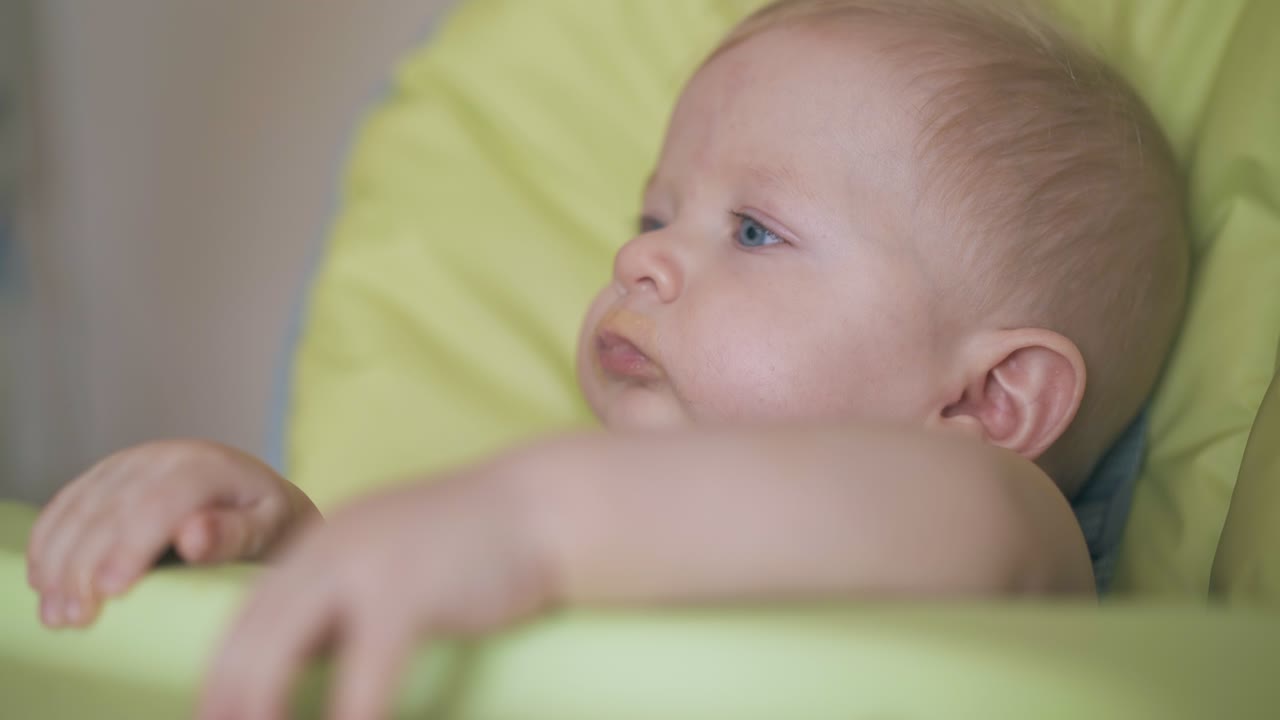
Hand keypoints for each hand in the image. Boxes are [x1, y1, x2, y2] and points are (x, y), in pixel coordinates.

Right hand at [26, 439, 320, 627]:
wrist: (259, 497)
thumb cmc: (270, 522)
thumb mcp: (271, 529)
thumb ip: (234, 534)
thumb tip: (193, 537)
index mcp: (206, 466)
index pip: (157, 503)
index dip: (129, 547)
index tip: (110, 593)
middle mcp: (162, 457)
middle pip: (109, 510)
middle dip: (84, 566)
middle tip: (74, 620)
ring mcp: (130, 463)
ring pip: (79, 509)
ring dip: (58, 562)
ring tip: (55, 615)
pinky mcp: (108, 476)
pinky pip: (67, 504)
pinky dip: (48, 543)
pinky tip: (41, 581)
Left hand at [199, 461, 551, 719]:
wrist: (547, 507)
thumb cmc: (479, 547)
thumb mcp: (395, 566)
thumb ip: (350, 607)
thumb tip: (306, 669)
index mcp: (320, 544)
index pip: (244, 620)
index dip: (221, 681)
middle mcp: (327, 549)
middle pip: (247, 639)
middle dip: (228, 703)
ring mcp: (363, 566)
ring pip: (277, 654)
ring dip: (264, 713)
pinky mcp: (407, 591)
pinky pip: (361, 674)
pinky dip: (348, 716)